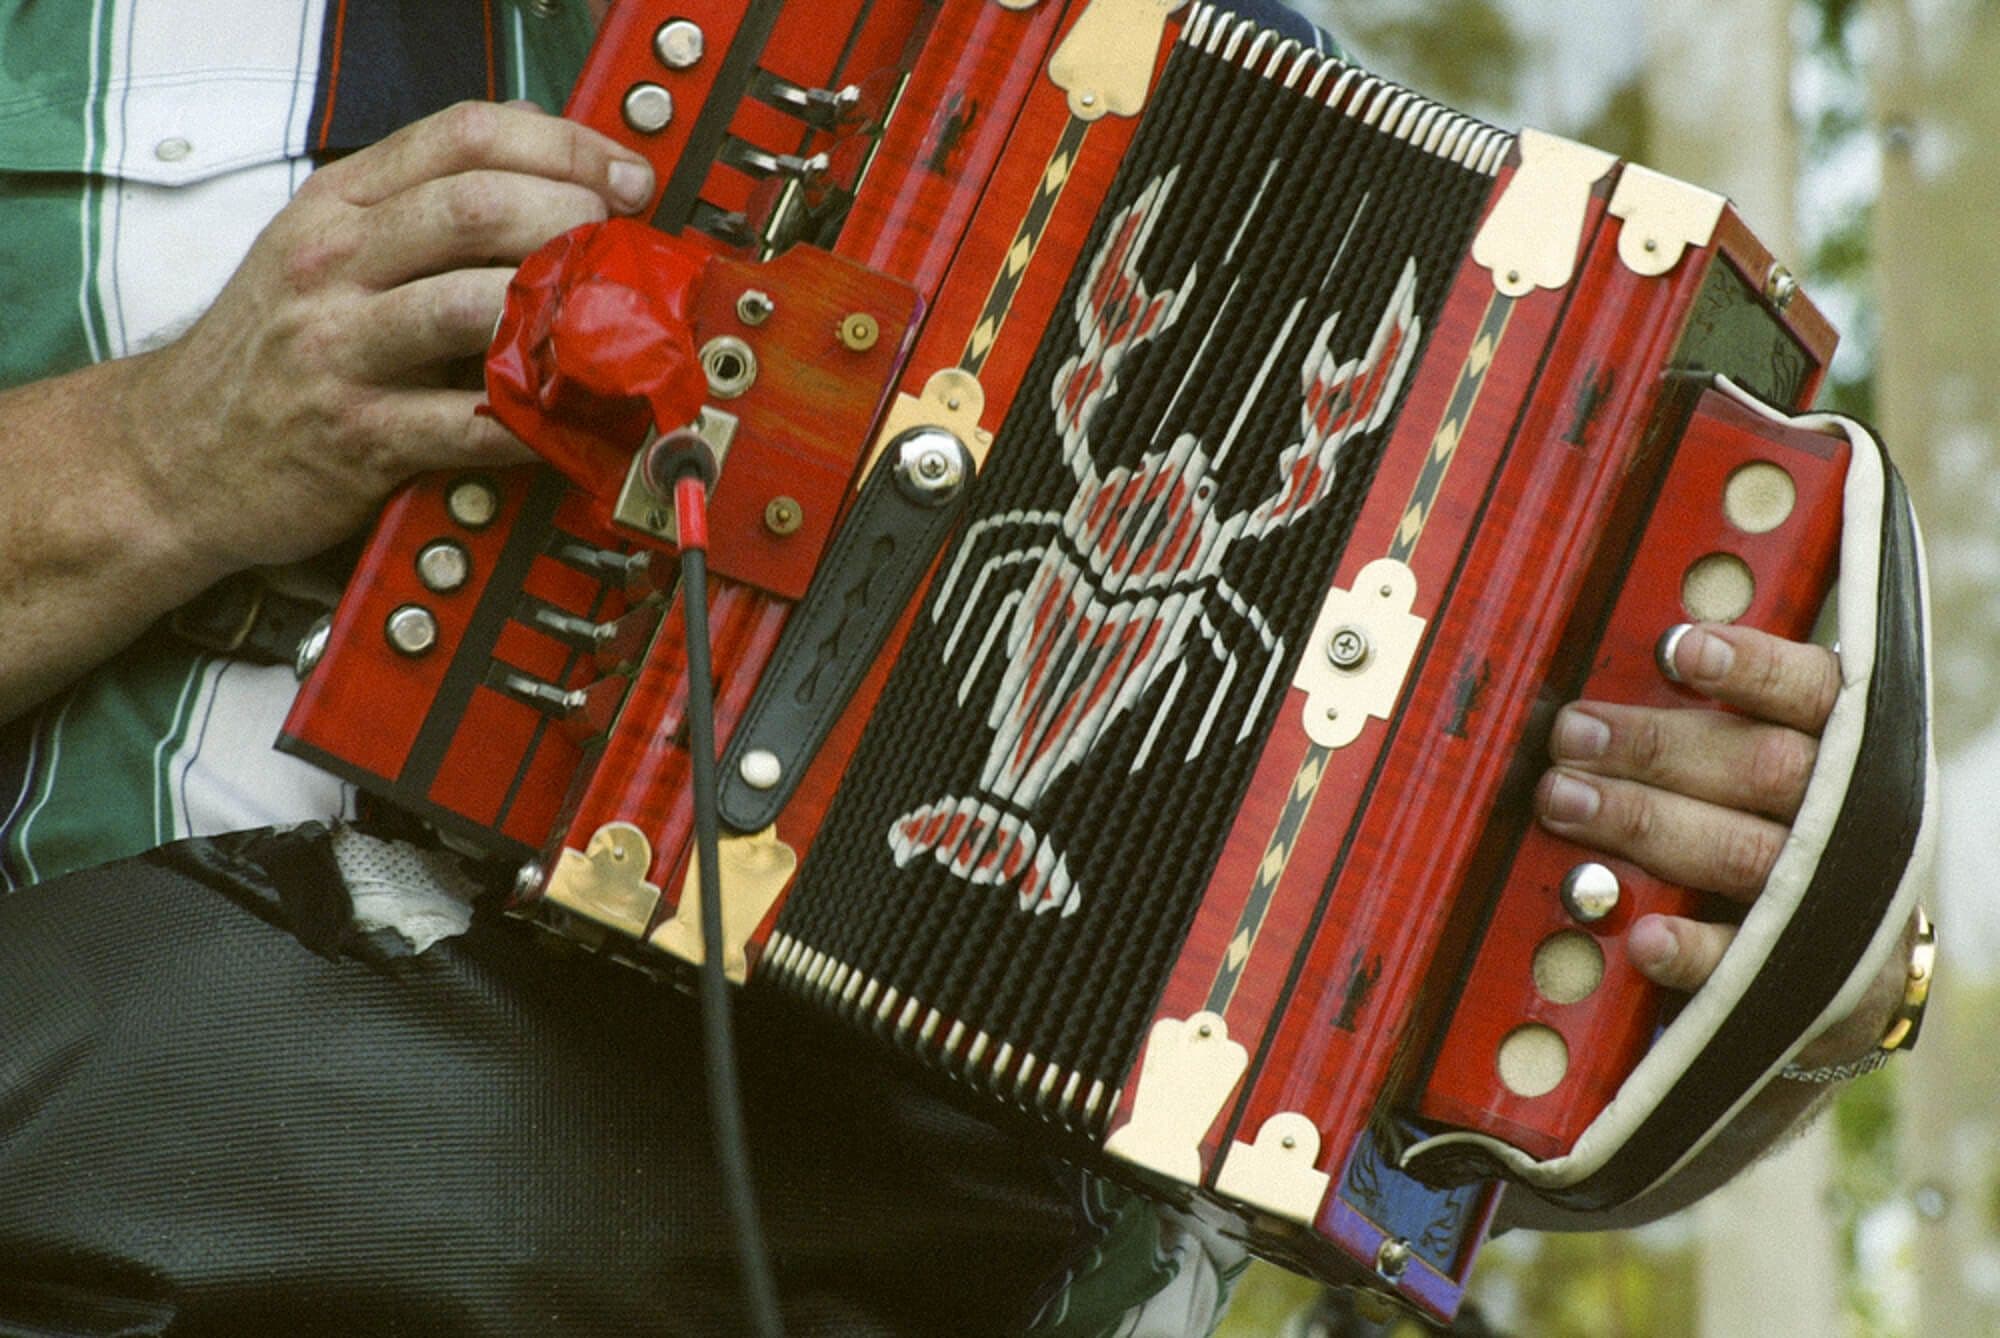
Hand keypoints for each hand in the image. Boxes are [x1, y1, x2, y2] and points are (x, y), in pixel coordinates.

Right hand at [115, 100, 655, 583]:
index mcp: (338, 204)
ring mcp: (342, 350)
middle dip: (571, 217)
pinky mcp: (359, 437)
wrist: (175, 457)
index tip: (623, 176)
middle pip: (476, 206)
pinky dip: (537, 419)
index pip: (462, 136)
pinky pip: (470, 421)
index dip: (563, 146)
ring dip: (560, 310)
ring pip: (472, 305)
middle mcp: (334, 265)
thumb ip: (421, 207)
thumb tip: (546, 163)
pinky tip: (573, 414)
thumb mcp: (324, 249)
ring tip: (607, 323)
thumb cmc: (272, 350)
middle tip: (617, 247)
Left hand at [1534, 622, 1906, 1065]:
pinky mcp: (1798, 973)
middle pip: (1761, 768)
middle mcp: (1851, 816)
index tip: (1679, 650)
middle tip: (1570, 734)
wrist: (1852, 960)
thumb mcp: (1775, 757)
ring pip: (1739, 851)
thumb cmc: (1783, 822)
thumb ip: (1714, 716)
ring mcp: (1826, 898)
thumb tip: (1611, 675)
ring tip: (1562, 799)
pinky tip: (1642, 936)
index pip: (1814, 694)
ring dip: (1644, 823)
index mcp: (1851, 745)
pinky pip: (1741, 959)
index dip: (1752, 670)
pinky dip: (1691, 948)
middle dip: (1656, 747)